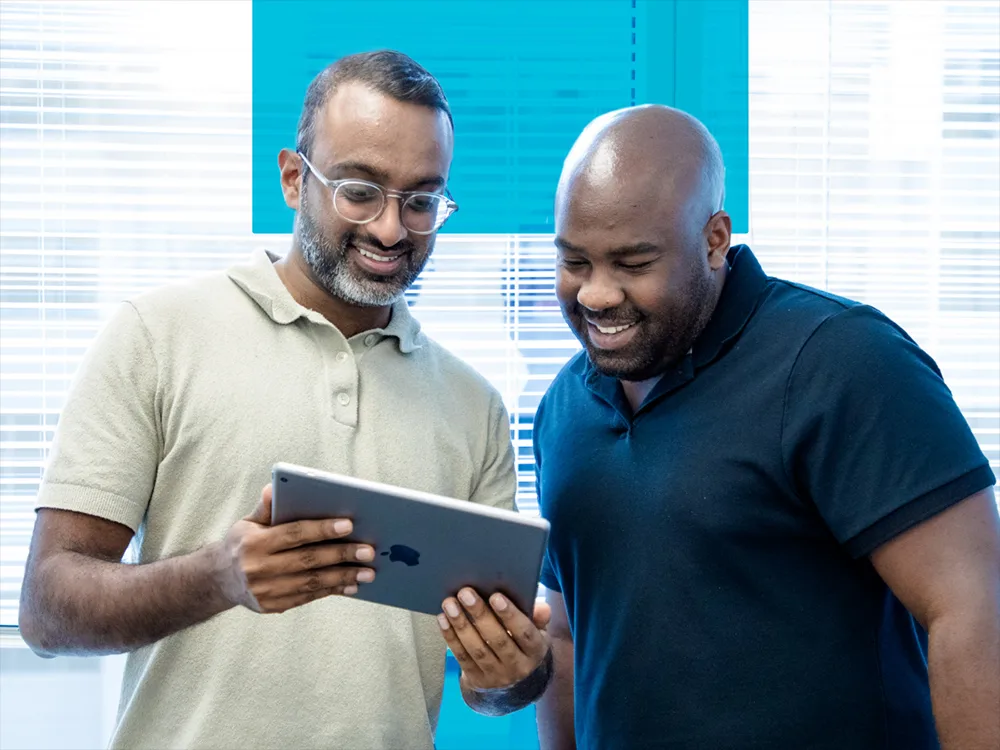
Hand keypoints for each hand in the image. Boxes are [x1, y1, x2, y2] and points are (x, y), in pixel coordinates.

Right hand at [212, 484, 375, 613]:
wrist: (218, 579)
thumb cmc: (242, 543)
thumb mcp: (248, 522)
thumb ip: (265, 507)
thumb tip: (273, 487)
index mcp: (254, 544)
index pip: (294, 534)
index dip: (322, 529)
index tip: (349, 525)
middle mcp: (259, 569)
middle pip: (308, 560)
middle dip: (342, 555)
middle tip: (368, 551)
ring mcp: (266, 591)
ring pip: (311, 582)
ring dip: (343, 577)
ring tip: (367, 572)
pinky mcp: (273, 606)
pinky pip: (308, 597)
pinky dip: (331, 590)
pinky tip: (351, 585)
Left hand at [438, 587, 551, 689]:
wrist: (514, 686)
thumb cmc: (523, 646)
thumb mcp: (537, 634)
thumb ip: (538, 618)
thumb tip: (542, 607)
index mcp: (535, 651)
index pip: (525, 633)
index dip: (511, 615)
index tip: (495, 596)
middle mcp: (517, 667)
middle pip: (497, 640)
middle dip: (480, 614)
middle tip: (466, 593)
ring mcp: (496, 676)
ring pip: (477, 649)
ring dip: (461, 624)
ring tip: (450, 603)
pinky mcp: (476, 680)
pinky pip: (462, 656)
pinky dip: (450, 637)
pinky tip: (443, 619)